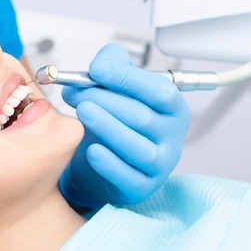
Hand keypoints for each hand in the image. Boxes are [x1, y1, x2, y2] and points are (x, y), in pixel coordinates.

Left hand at [60, 44, 190, 207]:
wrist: (102, 162)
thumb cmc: (115, 121)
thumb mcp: (116, 87)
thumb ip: (113, 65)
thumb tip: (103, 63)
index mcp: (172, 108)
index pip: (158, 90)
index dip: (127, 77)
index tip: (97, 69)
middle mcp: (172, 136)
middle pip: (143, 117)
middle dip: (107, 101)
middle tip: (78, 93)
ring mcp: (160, 164)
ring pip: (137, 147)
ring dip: (107, 127)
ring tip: (82, 113)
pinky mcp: (143, 187)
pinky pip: (128, 176)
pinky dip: (109, 164)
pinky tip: (91, 151)